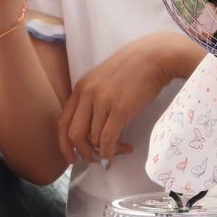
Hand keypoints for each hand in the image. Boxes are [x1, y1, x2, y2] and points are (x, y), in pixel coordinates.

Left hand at [60, 35, 185, 168]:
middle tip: (95, 159)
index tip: (72, 157)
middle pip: (74, 135)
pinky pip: (108, 139)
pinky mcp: (120, 109)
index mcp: (80, 88)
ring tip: (122, 149)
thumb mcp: (103, 81)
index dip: (64, 145)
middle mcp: (87, 95)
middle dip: (83, 153)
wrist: (154, 56)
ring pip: (94, 139)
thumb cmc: (133, 69)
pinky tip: (121, 152)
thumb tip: (92, 132)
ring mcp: (103, 101)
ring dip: (105, 151)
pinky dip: (111, 152)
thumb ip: (92, 101)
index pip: (62, 123)